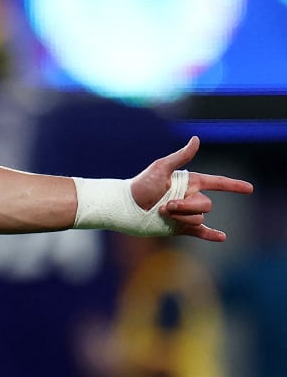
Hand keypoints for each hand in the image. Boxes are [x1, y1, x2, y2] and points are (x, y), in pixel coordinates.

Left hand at [130, 136, 252, 241]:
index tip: (249, 188)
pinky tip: (222, 237)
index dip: (233, 185)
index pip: (216, 183)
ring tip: (162, 212)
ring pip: (199, 217)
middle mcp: (190, 198)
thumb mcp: (161, 168)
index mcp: (189, 183)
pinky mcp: (180, 227)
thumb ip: (181, 157)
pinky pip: (200, 232)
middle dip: (187, 205)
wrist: (126, 206)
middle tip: (165, 205)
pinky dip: (211, 235)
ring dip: (182, 216)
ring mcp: (185, 214)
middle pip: (206, 204)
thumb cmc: (140, 184)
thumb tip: (196, 139)